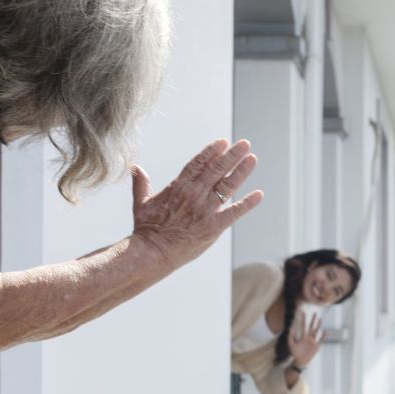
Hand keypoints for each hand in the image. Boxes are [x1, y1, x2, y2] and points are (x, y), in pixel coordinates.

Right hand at [131, 139, 262, 271]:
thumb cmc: (146, 229)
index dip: (211, 151)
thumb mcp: (141, 203)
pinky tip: (259, 194)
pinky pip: (234, 212)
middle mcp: (194, 194)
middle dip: (232, 155)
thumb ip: (141, 184)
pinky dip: (248, 203)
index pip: (198, 163)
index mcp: (178, 187)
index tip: (223, 142)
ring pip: (227, 186)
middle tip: (244, 144)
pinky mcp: (214, 226)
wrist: (153, 252)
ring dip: (241, 171)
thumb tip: (135, 168)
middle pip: (216, 169)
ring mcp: (205, 210)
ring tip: (252, 159)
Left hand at [287, 309, 323, 369]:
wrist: (300, 362)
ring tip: (320, 319)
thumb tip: (290, 328)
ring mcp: (313, 342)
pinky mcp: (316, 346)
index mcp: (302, 337)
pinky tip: (326, 331)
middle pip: (311, 327)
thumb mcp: (291, 345)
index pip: (303, 326)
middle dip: (313, 320)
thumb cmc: (294, 354)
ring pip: (316, 331)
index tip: (303, 312)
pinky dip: (324, 336)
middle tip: (315, 313)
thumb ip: (290, 337)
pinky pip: (321, 340)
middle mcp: (308, 338)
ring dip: (318, 325)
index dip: (303, 319)